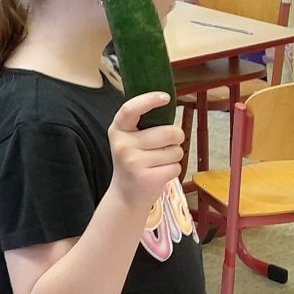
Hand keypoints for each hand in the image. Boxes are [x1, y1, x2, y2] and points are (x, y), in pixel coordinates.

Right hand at [107, 92, 186, 212]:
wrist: (125, 196)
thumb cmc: (135, 161)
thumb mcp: (131, 140)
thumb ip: (145, 124)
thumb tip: (168, 102)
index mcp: (118, 130)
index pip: (130, 109)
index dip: (149, 100)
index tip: (166, 97)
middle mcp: (122, 145)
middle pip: (169, 133)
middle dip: (176, 139)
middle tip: (165, 147)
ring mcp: (133, 163)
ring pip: (175, 151)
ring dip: (174, 157)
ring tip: (158, 163)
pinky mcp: (146, 179)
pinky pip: (176, 167)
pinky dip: (173, 171)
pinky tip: (158, 174)